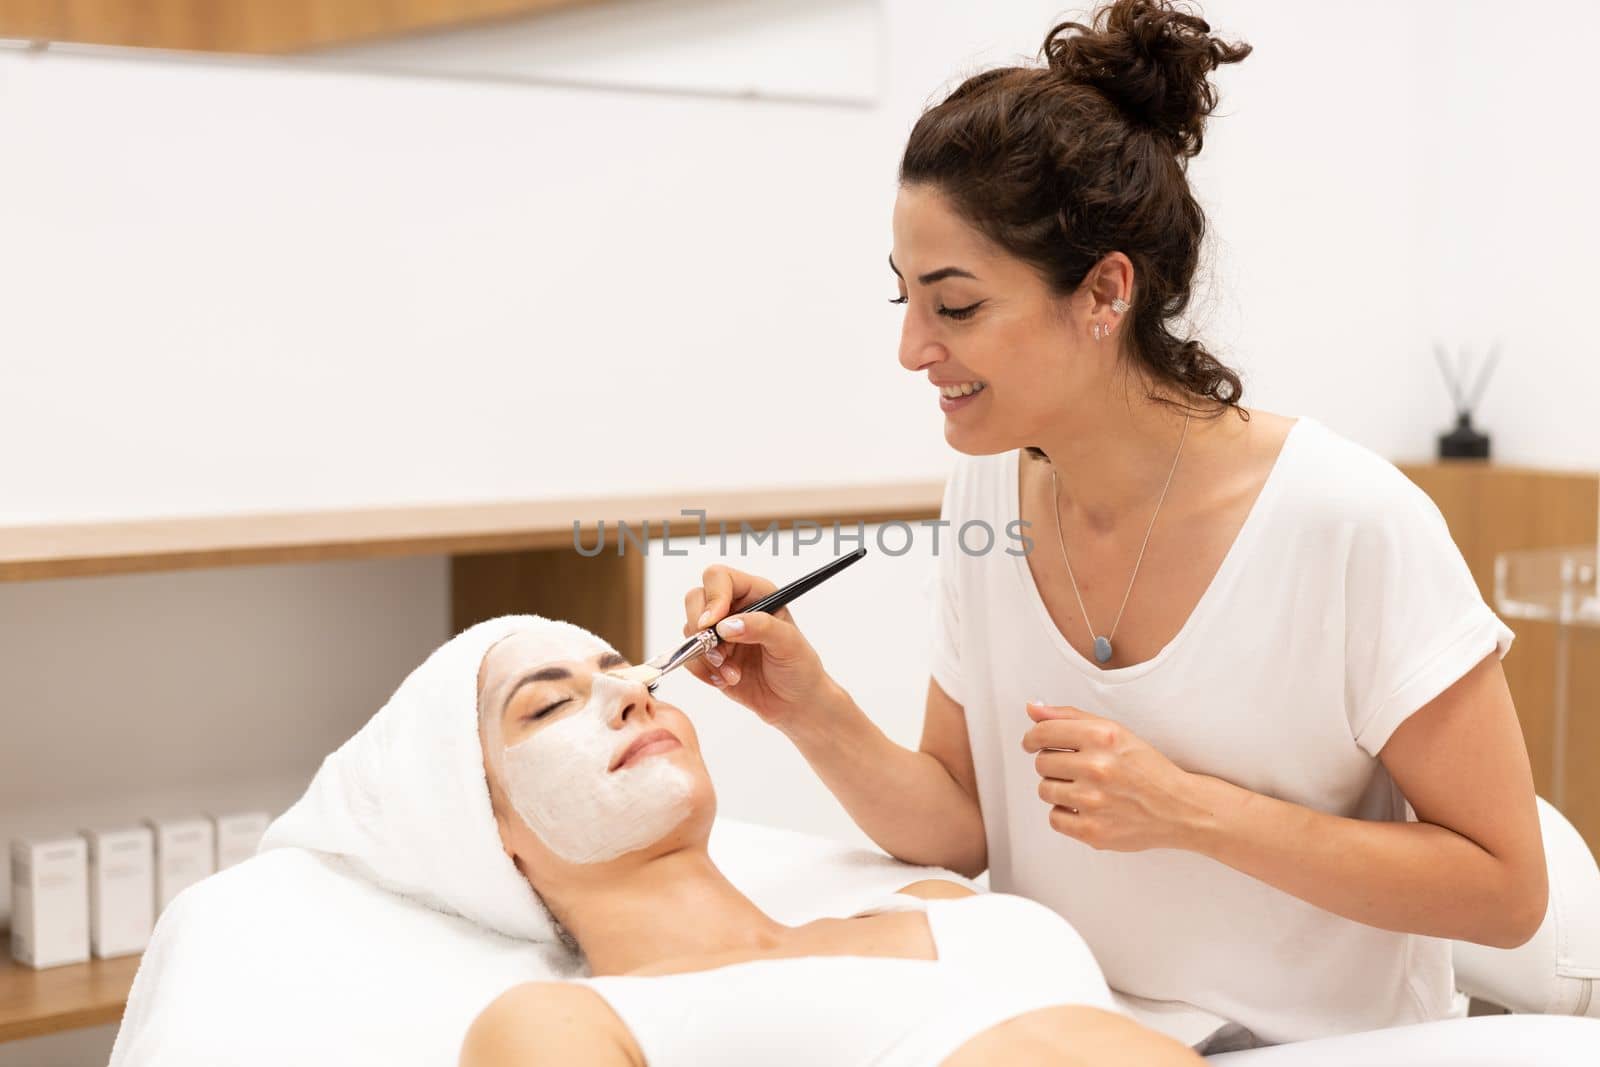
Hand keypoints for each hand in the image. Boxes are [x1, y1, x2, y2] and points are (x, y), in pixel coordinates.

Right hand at [682, 564, 837, 731]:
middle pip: (695, 599)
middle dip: (701, 630)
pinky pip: (689, 656)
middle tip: (719, 655)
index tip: (712, 623)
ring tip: (733, 674)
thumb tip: (726, 625)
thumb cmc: (799, 668)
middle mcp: (733, 608)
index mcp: (756, 594)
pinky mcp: (709, 656)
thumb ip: (761, 627)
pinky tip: (726, 680)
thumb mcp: (789, 644)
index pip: (720, 578)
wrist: (794, 703)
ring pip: (690, 630)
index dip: (712, 597)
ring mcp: (719, 632)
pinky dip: (703, 671)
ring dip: (706, 656)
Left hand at [1020, 701, 1205, 851]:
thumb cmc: (1145, 767)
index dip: (1032, 738)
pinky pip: (1054, 818)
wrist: (1178, 808)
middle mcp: (1097, 767)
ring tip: (1084, 788)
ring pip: (1044, 790)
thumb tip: (1032, 708)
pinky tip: (1085, 808)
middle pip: (1042, 763)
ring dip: (1058, 788)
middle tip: (1076, 769)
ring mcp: (1094, 802)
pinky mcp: (1093, 831)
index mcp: (1103, 737)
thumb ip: (1070, 717)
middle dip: (1054, 764)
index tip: (1032, 743)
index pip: (1042, 732)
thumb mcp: (1113, 731)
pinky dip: (1065, 814)